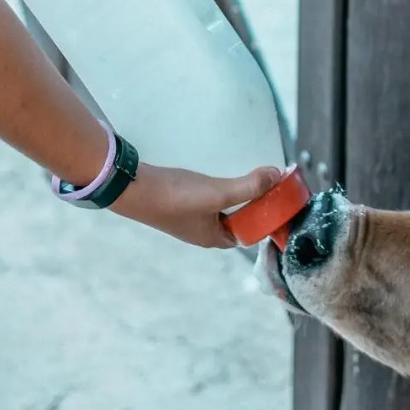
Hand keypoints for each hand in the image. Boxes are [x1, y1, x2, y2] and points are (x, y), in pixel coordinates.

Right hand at [112, 162, 283, 248]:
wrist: (132, 187)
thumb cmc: (175, 198)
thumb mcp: (218, 193)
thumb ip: (249, 187)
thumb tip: (277, 176)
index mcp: (213, 239)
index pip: (247, 234)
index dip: (263, 218)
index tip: (275, 197)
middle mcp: (201, 232)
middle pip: (235, 219)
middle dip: (250, 202)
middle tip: (264, 181)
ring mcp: (188, 217)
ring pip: (220, 207)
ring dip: (234, 193)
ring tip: (245, 173)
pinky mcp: (177, 201)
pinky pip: (206, 197)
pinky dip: (217, 186)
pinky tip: (218, 171)